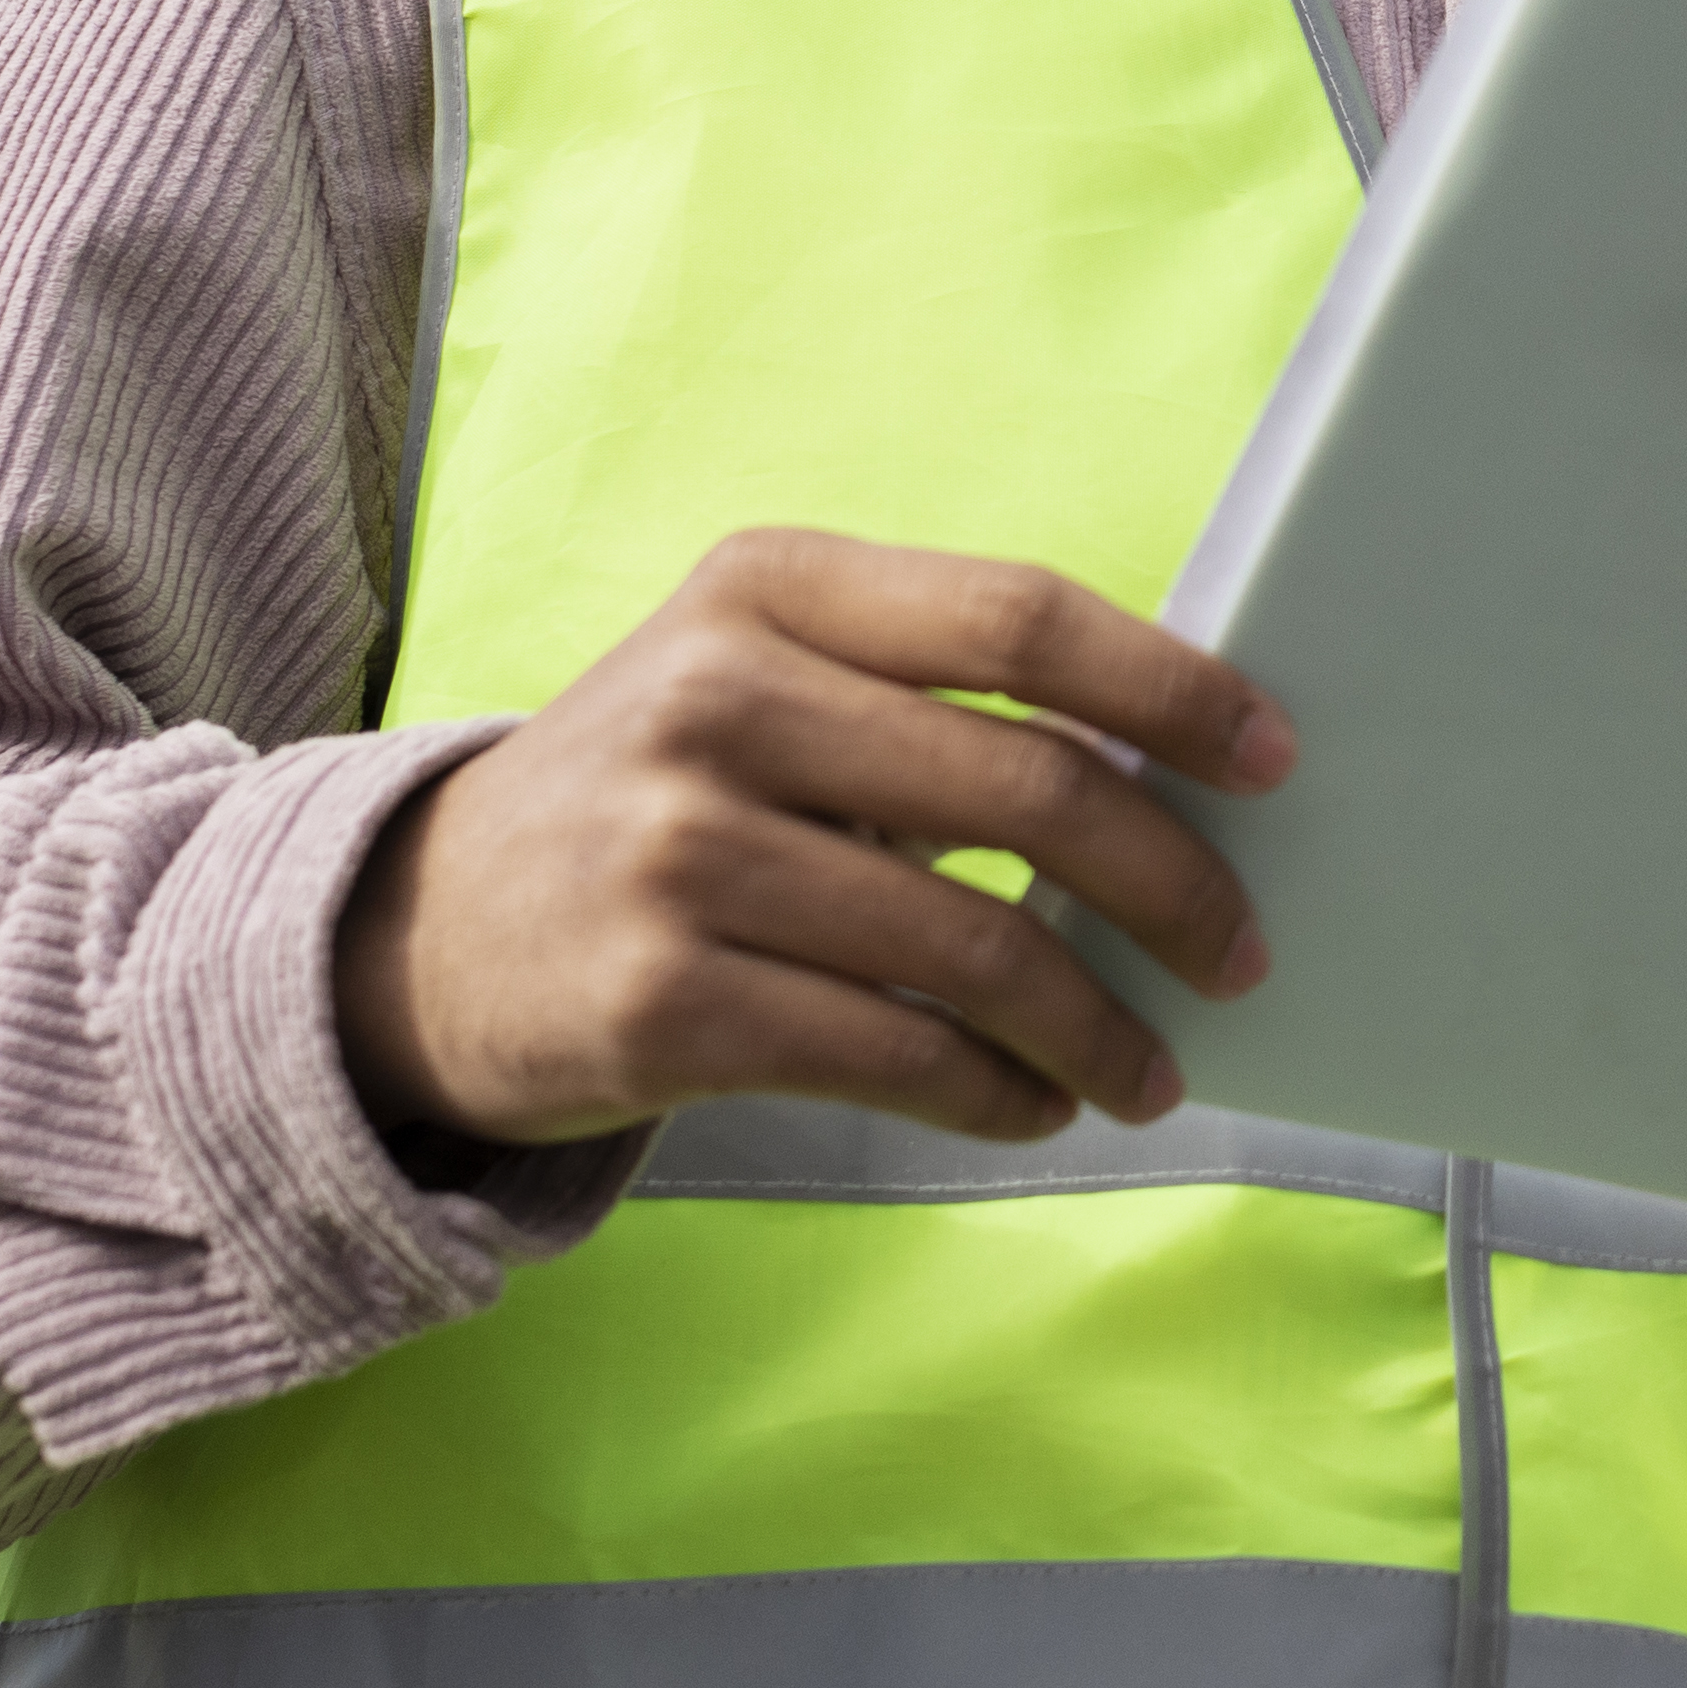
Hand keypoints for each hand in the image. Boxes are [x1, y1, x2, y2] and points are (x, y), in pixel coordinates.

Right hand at [332, 529, 1290, 1149]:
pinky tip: (1037, 1101)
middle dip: (1172, 884)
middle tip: (1241, 950)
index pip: (1019, 618)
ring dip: (1098, 1022)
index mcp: (767, 586)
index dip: (1169, 688)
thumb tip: (1168, 774)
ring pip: (975, 945)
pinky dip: (998, 1090)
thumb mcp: (754, 681)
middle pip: (1028, 787)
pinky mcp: (665, 1003)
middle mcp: (719, 700)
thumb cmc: (652, 796)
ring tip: (1152, 1065)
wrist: (417, 936)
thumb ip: (924, 696)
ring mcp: (682, 853)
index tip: (1270, 759)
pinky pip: (895, 1055)